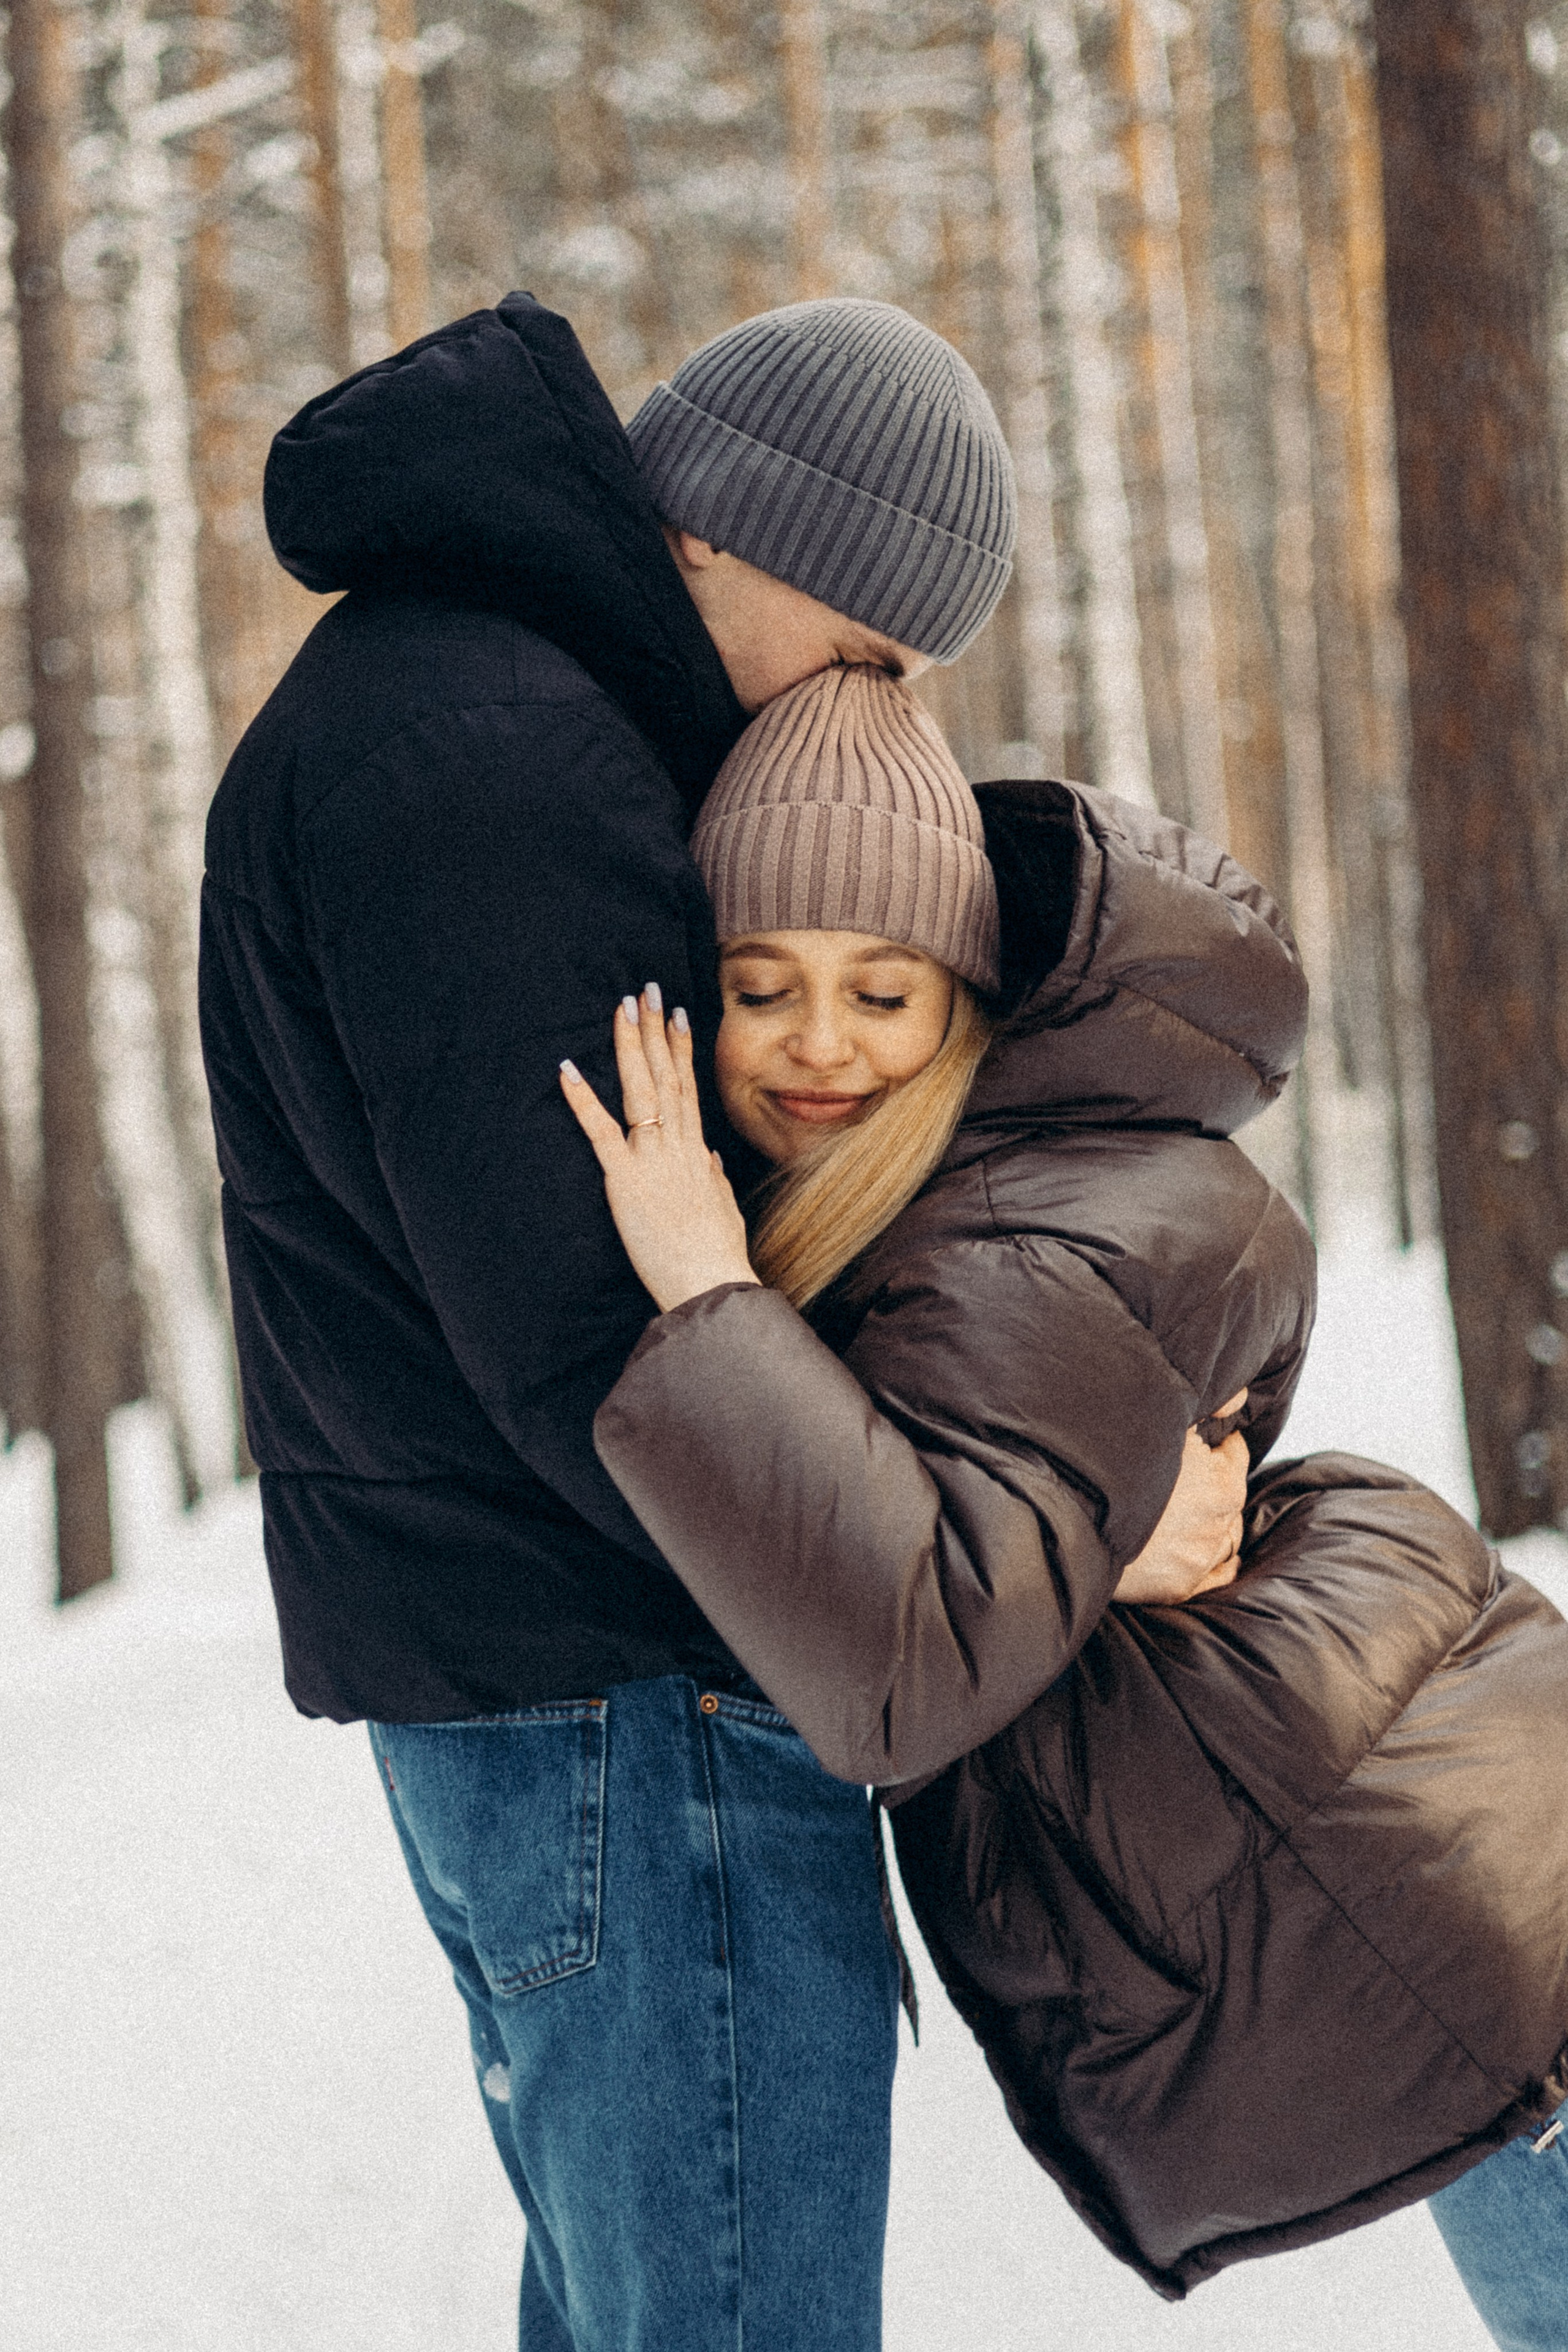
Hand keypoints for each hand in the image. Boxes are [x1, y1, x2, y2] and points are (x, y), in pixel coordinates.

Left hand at [560, 985, 761, 1313]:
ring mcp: (651, 1159)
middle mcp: (677, 1145)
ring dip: (630, 1046)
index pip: (687, 1088)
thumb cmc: (717, 1254)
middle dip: (654, 1031)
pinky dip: (582, 1099)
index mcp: (696, 1152)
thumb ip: (712, 1177)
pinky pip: (600, 1132)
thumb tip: (707, 1156)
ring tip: (622, 1008)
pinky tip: (568, 1069)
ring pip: (639, 1090)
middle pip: (665, 1076)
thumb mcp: (721, 1208)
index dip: (680, 1049)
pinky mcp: (624, 1180)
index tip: (676, 1014)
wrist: (710, 1282)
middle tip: (645, 991)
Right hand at [1113, 1393, 1247, 1604]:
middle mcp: (1218, 1524)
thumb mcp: (1162, 1424)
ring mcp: (1199, 1558)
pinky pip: (1218, 1573)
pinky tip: (1203, 1549)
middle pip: (1230, 1496)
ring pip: (1225, 1536)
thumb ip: (1208, 1408)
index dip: (1217, 1441)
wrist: (1073, 1525)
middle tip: (1189, 1472)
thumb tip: (1239, 1399)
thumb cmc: (1113, 1470)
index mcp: (1221, 1484)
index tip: (1205, 1438)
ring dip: (1213, 1522)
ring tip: (1190, 1511)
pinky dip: (1216, 1560)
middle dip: (1213, 1482)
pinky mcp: (1181, 1586)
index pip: (1234, 1453)